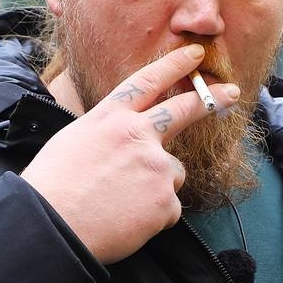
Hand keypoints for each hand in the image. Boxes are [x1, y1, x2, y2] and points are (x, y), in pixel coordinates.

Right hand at [20, 45, 240, 264]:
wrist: (50, 227)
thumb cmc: (52, 187)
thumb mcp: (74, 141)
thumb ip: (108, 134)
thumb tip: (125, 140)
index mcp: (110, 117)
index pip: (147, 82)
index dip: (174, 65)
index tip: (195, 55)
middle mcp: (138, 134)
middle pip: (184, 109)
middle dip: (213, 98)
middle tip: (232, 93)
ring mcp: (156, 166)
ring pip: (173, 173)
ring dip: (157, 187)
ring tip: (122, 203)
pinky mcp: (165, 199)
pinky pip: (168, 208)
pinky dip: (152, 218)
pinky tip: (126, 221)